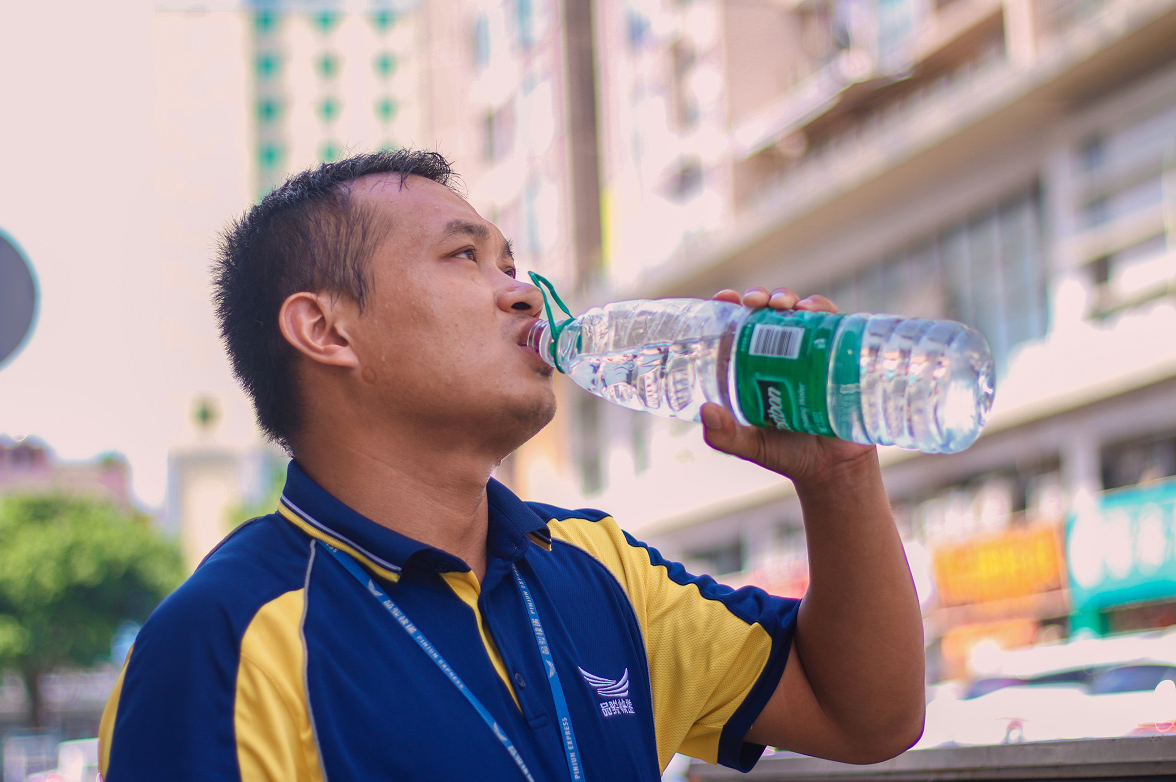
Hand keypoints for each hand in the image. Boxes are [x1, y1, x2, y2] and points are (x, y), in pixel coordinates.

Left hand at [701, 287, 874, 485]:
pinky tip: (814, 311)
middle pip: (768, 314)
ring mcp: (810, 353)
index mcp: (753, 368)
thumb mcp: (749, 445)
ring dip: (790, 299)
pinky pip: (833, 325)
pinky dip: (823, 311)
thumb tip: (707, 411)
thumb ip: (724, 436)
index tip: (724, 298)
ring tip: (783, 305)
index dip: (730, 308)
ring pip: (799, 312)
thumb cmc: (786, 454)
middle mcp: (781, 355)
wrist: (833, 468)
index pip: (738, 329)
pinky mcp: (838, 356)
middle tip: (754, 301)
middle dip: (760, 297)